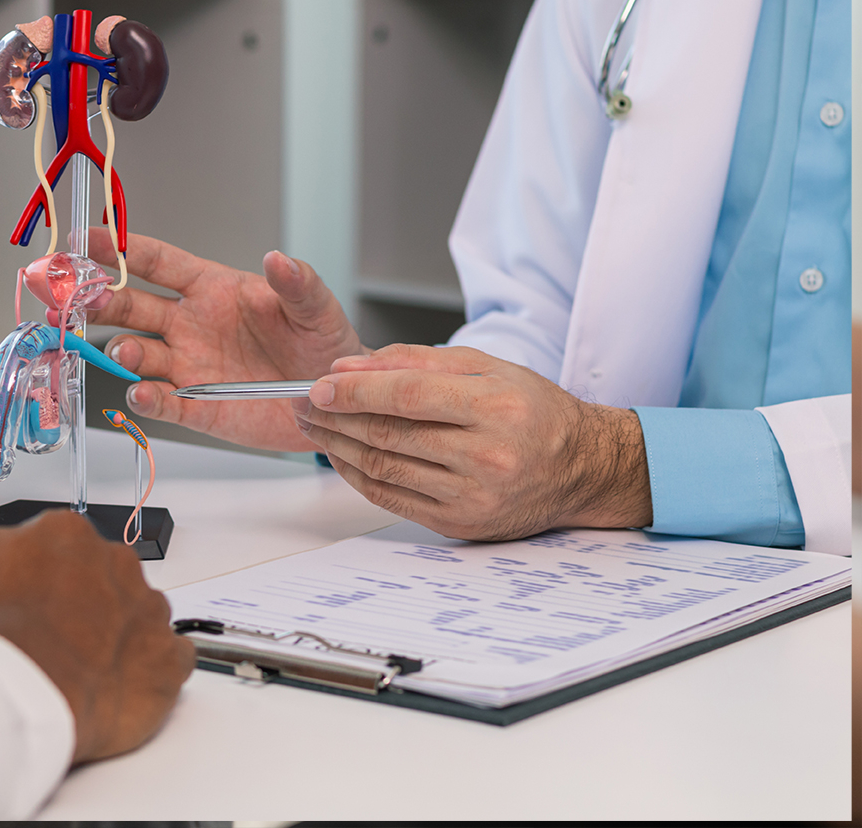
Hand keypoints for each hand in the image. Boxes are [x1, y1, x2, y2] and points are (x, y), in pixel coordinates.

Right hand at [0, 493, 193, 763]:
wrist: (5, 700)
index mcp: (60, 534)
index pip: (52, 550)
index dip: (27, 582)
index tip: (9, 607)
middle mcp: (113, 563)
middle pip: (95, 580)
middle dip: (71, 607)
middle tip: (35, 641)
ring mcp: (146, 612)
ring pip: (132, 617)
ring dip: (109, 637)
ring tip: (69, 669)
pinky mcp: (166, 664)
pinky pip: (170, 661)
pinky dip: (150, 671)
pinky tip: (115, 684)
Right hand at [85, 228, 364, 450]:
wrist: (334, 400)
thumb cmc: (321, 343)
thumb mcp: (316, 308)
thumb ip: (297, 283)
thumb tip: (278, 258)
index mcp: (212, 290)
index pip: (157, 263)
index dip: (120, 249)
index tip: (86, 239)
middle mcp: (190, 325)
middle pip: (131, 307)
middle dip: (102, 300)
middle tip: (81, 298)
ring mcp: (188, 365)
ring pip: (137, 354)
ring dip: (122, 351)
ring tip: (126, 352)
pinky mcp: (196, 407)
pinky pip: (161, 401)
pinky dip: (146, 399)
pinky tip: (142, 394)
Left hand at [293, 344, 651, 540]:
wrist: (582, 468)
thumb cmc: (534, 412)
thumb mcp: (486, 366)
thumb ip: (414, 360)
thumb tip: (350, 366)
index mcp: (496, 406)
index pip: (408, 396)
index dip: (355, 391)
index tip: (319, 385)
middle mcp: (487, 454)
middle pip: (389, 434)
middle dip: (335, 417)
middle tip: (303, 403)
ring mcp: (473, 495)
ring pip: (384, 468)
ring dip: (338, 447)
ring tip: (315, 426)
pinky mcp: (460, 524)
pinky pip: (392, 498)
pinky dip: (357, 477)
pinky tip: (341, 457)